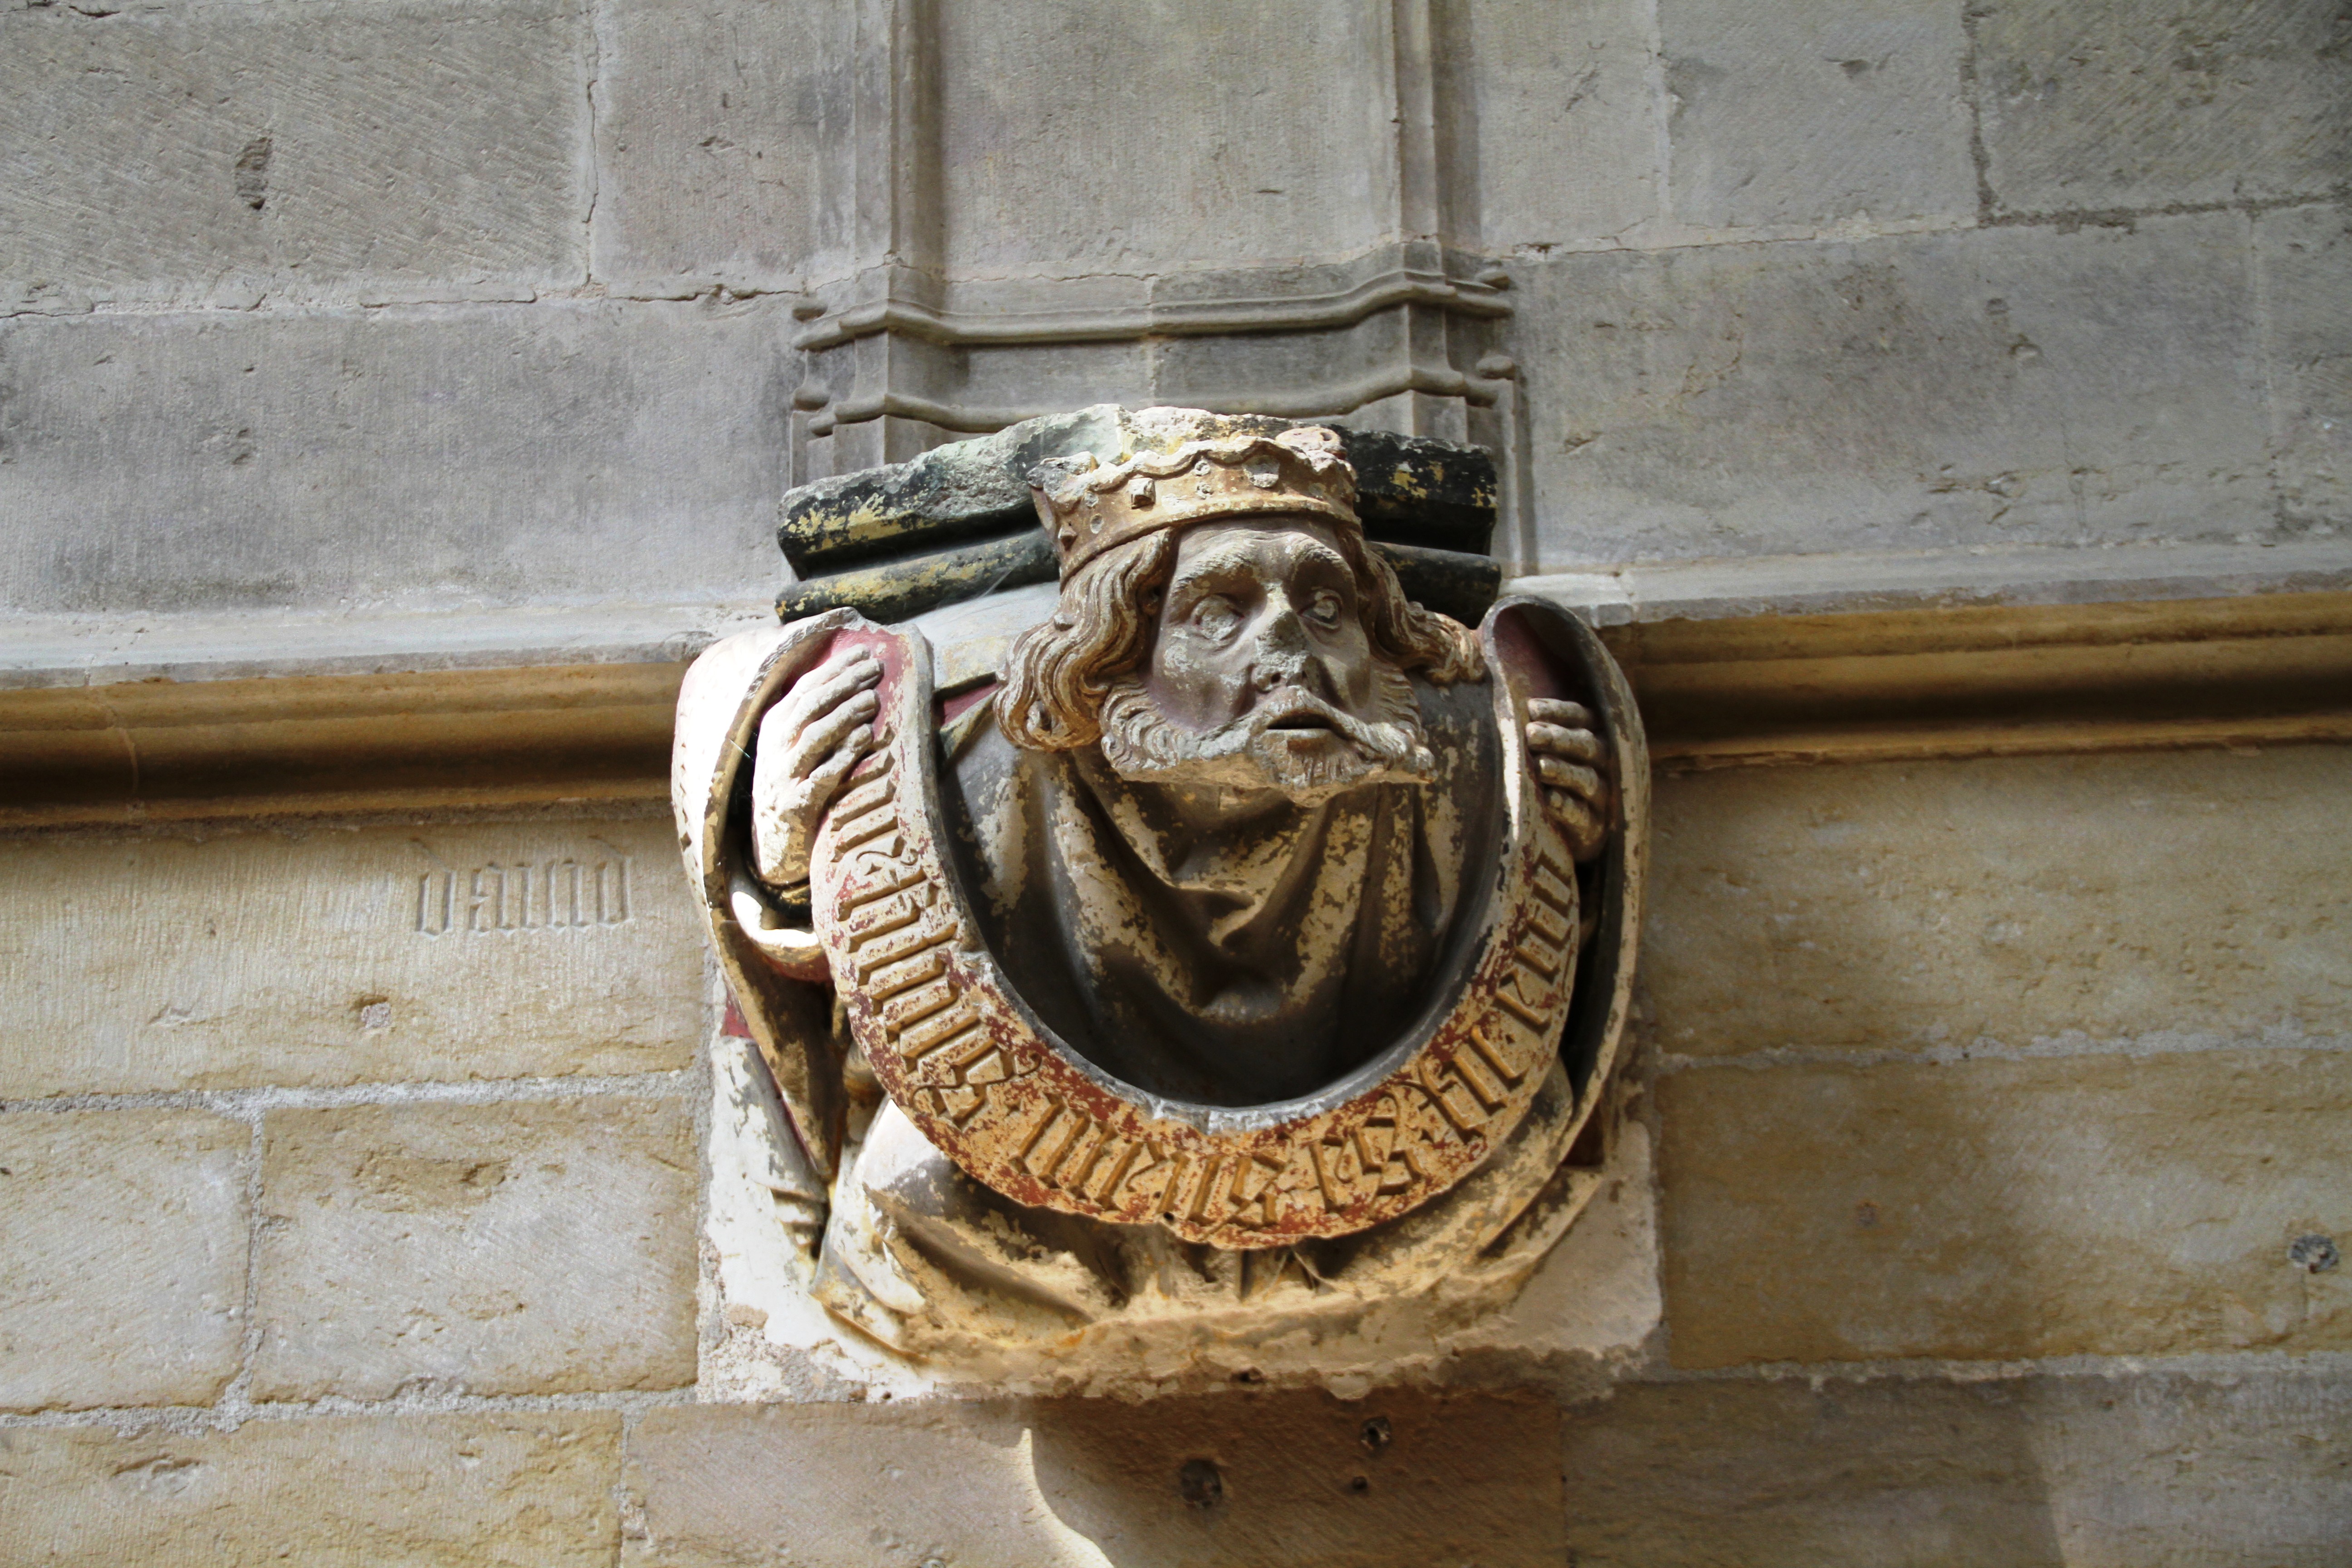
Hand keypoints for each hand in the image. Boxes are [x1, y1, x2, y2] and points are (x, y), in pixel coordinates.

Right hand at [750, 648, 882, 887]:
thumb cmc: (794, 782)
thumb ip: (816, 714)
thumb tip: (854, 678)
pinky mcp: (796, 804)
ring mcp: (783, 776)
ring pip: (814, 737)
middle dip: (843, 685)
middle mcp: (775, 748)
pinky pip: (821, 776)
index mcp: (774, 726)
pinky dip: (843, 755)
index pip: (805, 688)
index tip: (865, 653)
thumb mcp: (794, 744)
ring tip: (872, 699)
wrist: (775, 841)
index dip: (835, 669)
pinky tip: (865, 739)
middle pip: (810, 707)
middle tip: (875, 670)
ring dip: (844, 715)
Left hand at [1526, 697, 1610, 863]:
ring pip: (1587, 779)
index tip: (1532, 709)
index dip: (1559, 712)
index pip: (1582, 717)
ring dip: (1563, 770)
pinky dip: (1566, 806)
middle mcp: (1602, 764)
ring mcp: (1600, 796)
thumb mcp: (1542, 748)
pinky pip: (1583, 815)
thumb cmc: (1545, 777)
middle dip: (1559, 738)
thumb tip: (1509, 701)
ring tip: (1541, 765)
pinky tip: (1549, 798)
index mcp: (1592, 737)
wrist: (1561, 832)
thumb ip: (1533, 726)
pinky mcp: (1593, 827)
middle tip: (1532, 734)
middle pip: (1587, 745)